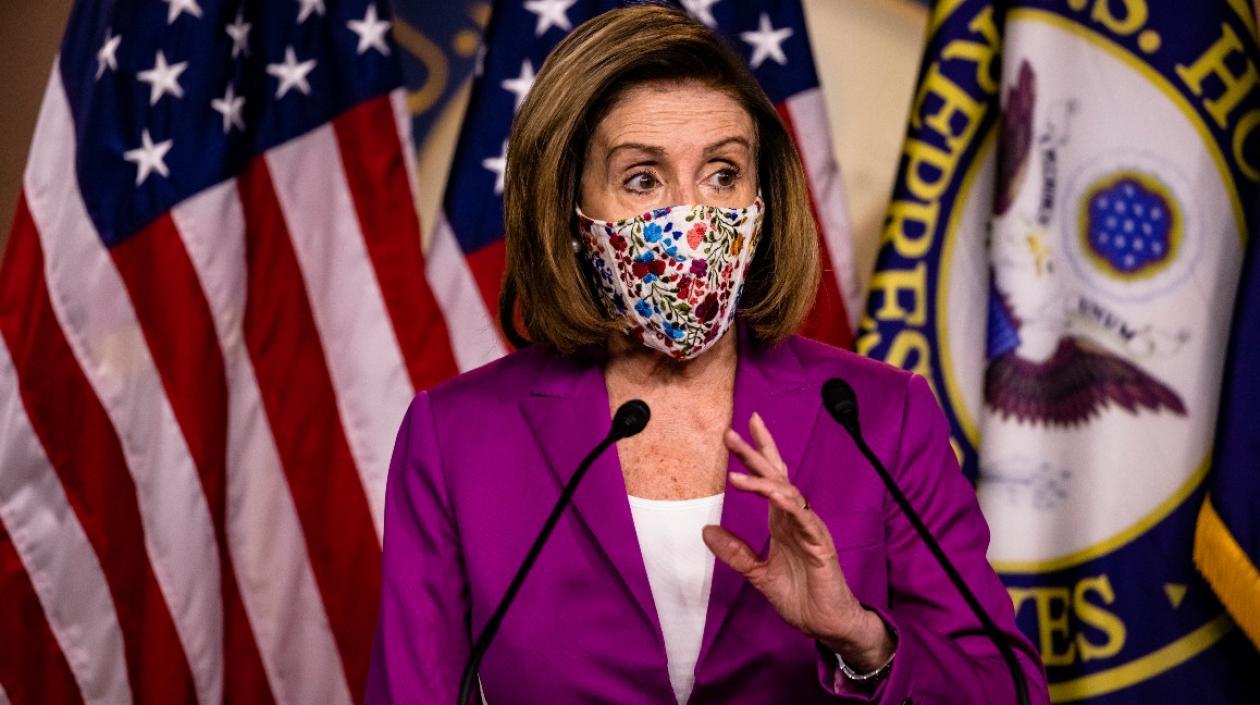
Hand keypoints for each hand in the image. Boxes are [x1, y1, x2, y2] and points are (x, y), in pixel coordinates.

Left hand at [701, 412, 893, 670]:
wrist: (826, 623)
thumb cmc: (800, 597)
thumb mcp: (758, 574)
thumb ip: (735, 552)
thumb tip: (706, 530)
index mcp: (781, 521)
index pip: (768, 480)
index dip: (755, 455)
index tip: (735, 433)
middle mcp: (795, 518)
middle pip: (776, 476)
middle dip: (755, 453)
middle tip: (731, 433)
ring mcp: (809, 529)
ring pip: (788, 494)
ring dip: (763, 481)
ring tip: (737, 475)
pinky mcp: (821, 545)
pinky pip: (805, 520)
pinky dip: (790, 506)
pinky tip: (776, 496)